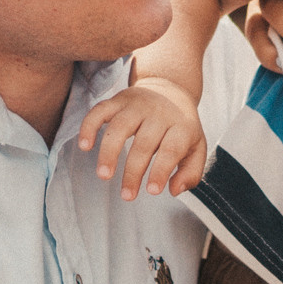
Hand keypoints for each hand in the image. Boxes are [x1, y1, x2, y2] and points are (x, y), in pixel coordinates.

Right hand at [75, 77, 206, 200]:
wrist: (171, 88)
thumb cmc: (182, 127)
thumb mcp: (197, 148)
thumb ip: (191, 173)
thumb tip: (174, 190)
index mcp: (181, 127)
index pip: (171, 150)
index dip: (160, 171)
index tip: (151, 191)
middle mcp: (158, 114)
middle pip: (143, 144)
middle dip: (133, 172)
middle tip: (127, 195)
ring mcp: (137, 105)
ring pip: (120, 127)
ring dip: (109, 152)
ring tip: (104, 175)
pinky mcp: (118, 100)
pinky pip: (100, 110)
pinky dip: (89, 126)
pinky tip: (85, 146)